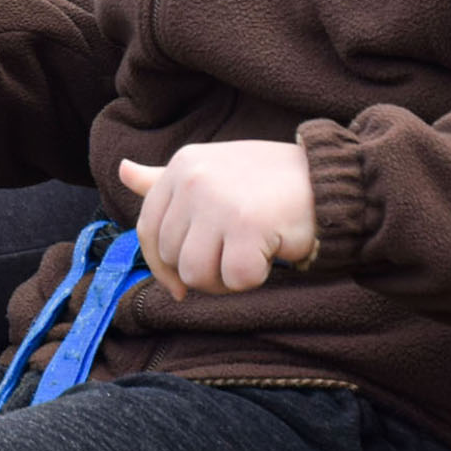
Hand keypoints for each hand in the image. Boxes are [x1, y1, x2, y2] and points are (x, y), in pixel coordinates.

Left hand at [119, 140, 318, 299]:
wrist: (329, 179)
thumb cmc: (268, 181)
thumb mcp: (211, 169)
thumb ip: (164, 180)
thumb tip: (122, 171)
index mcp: (181, 166)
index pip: (146, 230)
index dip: (160, 266)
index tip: (178, 284)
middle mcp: (193, 179)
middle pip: (172, 258)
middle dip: (201, 271)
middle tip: (234, 256)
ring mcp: (218, 201)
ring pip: (196, 275)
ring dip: (224, 280)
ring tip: (248, 256)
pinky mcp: (247, 225)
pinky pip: (234, 280)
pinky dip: (254, 279)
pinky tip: (269, 254)